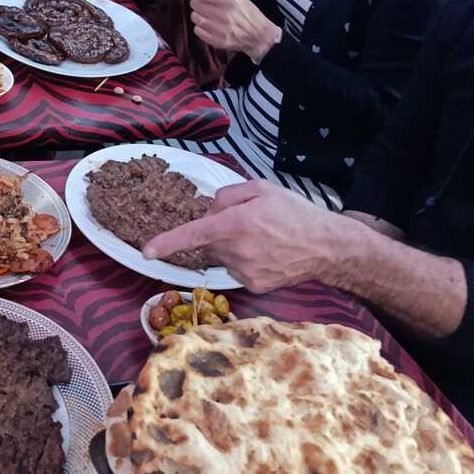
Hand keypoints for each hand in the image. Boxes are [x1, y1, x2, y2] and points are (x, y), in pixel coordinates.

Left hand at [143, 180, 328, 292]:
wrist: (326, 247)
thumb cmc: (295, 212)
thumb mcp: (262, 188)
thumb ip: (229, 194)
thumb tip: (210, 209)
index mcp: (235, 224)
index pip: (192, 234)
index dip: (167, 242)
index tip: (146, 251)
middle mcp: (236, 250)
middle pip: (209, 242)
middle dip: (218, 231)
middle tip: (247, 222)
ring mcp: (245, 271)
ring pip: (223, 256)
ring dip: (232, 246)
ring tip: (263, 238)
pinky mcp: (254, 285)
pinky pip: (237, 270)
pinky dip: (246, 261)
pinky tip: (268, 253)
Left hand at [167, 0, 280, 61]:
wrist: (259, 35)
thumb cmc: (246, 11)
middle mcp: (222, 14)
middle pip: (194, 3)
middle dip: (198, 1)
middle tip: (209, 4)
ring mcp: (218, 29)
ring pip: (194, 17)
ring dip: (200, 14)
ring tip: (213, 16)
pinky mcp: (215, 41)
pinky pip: (197, 30)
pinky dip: (202, 27)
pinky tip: (214, 26)